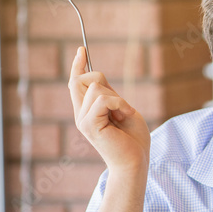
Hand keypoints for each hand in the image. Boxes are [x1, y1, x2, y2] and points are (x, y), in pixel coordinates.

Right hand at [68, 47, 149, 172]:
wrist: (135, 162)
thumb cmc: (134, 140)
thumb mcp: (124, 110)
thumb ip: (110, 96)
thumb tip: (99, 78)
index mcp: (88, 111)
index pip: (77, 83)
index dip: (79, 65)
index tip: (81, 49)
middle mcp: (81, 114)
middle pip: (81, 80)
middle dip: (101, 80)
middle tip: (120, 103)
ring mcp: (83, 119)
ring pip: (96, 88)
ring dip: (117, 98)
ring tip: (125, 115)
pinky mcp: (89, 124)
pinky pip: (103, 99)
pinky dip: (119, 104)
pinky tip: (125, 116)